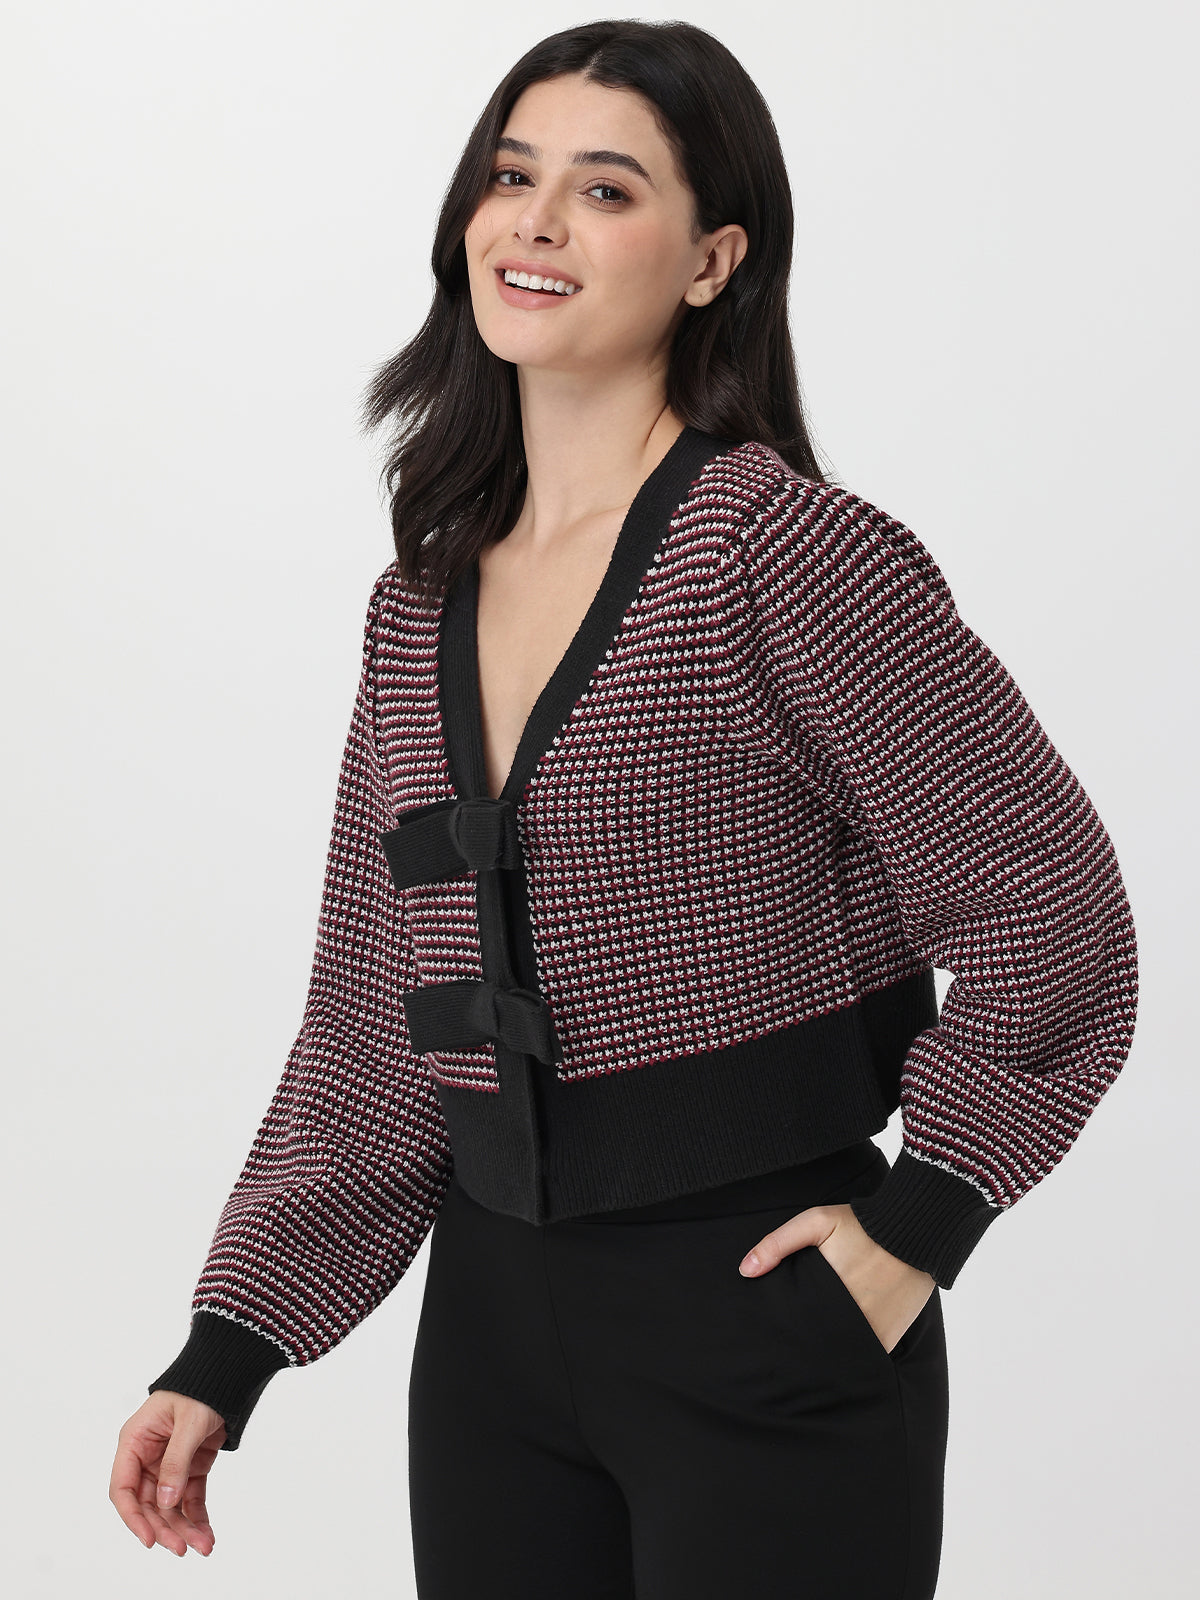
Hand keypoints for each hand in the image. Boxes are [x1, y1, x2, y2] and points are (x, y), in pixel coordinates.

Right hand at [109, 1391, 225, 1555]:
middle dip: (164, 1528)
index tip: (149, 1540)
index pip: (123, 1489)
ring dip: (184, 1528)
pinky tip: (206, 1535)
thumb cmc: (200, 1389)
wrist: (226, 1375)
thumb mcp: (188, 1423)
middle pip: (148, 1504)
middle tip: (181, 1549)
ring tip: (203, 1546)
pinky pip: (189, 1498)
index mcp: (135, 1442)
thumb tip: (165, 1501)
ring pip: (170, 1506)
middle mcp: (147, 1457)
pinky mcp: (190, 1468)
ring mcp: (168, 1465)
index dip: (133, 1518)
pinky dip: (197, 1517)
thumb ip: (176, 1462)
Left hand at [739, 1202, 935, 1353]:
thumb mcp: (817, 1222)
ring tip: (808, 1352)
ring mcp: (870, 1334)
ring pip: (837, 1355)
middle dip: (799, 1345)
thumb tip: (745, 1270)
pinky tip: (837, 1348)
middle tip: (784, 1349)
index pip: (794, 1325)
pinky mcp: (887, 1340)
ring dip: (825, 1353)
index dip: (780, 1332)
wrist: (915, 1232)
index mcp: (825, 1295)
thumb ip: (778, 1243)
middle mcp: (848, 1321)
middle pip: (814, 1344)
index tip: (769, 1334)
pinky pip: (862, 1356)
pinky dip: (851, 1354)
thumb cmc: (861, 1226)